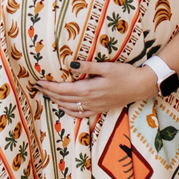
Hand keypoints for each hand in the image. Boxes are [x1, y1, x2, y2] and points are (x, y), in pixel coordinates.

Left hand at [36, 60, 157, 119]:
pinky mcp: (100, 109)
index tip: (38, 82)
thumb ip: (87, 66)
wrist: (140, 87)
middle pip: (62, 98)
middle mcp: (89, 100)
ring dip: (56, 101)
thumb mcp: (106, 67)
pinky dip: (69, 111)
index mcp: (88, 89)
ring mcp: (94, 106)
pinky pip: (80, 113)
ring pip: (69, 106)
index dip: (49, 86)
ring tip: (46, 95)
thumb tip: (70, 64)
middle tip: (37, 87)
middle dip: (48, 93)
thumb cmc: (125, 74)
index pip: (62, 89)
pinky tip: (64, 107)